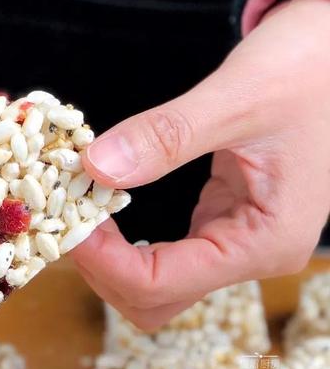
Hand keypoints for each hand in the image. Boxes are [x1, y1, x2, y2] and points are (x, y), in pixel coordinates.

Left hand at [71, 0, 329, 328]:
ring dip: (111, 257)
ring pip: (158, 280)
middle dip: (101, 268)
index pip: (161, 284)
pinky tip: (104, 199)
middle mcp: (251, 252)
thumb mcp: (236, 98)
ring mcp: (238, 237)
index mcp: (264, 241)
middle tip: (63, 217)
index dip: (102, 262)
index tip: (64, 220)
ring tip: (76, 208)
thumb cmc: (306, 69)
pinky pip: (167, 249)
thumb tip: (96, 165)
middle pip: (155, 298)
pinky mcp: (224, 217)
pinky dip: (127, 237)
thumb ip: (166, 136)